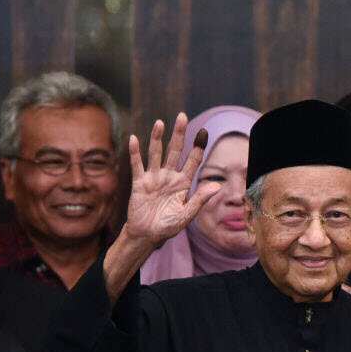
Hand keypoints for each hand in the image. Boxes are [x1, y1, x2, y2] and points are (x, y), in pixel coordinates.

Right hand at [124, 113, 220, 246]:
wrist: (147, 235)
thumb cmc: (168, 227)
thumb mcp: (186, 215)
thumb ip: (199, 200)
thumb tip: (216, 185)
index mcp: (183, 183)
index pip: (193, 161)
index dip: (198, 147)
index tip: (203, 131)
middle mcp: (169, 176)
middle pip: (175, 151)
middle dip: (179, 134)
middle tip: (182, 116)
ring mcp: (154, 178)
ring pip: (156, 154)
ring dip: (157, 138)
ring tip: (160, 123)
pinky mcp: (139, 183)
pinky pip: (137, 165)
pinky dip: (135, 153)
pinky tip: (134, 138)